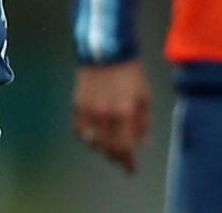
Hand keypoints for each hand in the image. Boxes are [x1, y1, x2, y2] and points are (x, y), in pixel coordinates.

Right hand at [71, 59, 152, 173]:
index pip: (125, 147)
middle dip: (116, 158)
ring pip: (92, 142)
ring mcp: (88, 110)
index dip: (128, 162)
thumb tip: (143, 143)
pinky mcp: (77, 104)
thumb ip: (144, 122)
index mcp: (124, 112)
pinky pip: (79, 130)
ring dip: (102, 149)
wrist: (106, 51)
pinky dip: (86, 137)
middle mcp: (104, 115)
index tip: (132, 170)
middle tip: (122, 160)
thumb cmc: (130, 73)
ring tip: (109, 148)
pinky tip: (93, 137)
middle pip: (108, 148)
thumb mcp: (144, 96)